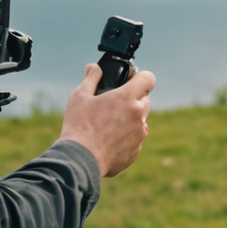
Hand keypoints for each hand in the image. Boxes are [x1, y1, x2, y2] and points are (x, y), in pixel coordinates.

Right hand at [58, 63, 153, 177]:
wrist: (80, 160)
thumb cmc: (79, 126)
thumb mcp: (80, 96)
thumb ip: (91, 77)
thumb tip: (95, 67)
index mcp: (127, 98)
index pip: (148, 79)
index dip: (141, 77)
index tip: (132, 81)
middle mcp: (138, 115)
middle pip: (145, 99)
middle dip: (133, 98)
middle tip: (114, 104)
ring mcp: (139, 135)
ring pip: (140, 121)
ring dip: (129, 119)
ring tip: (108, 125)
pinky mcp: (135, 151)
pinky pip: (135, 139)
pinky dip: (126, 138)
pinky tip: (107, 141)